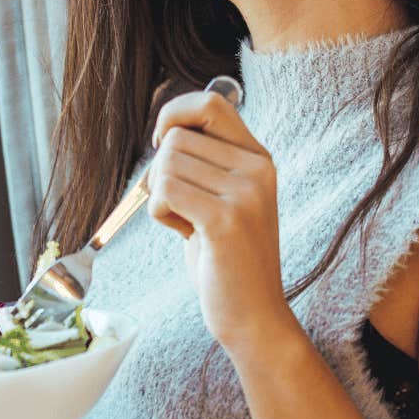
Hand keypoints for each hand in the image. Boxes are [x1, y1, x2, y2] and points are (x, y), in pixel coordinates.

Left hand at [147, 86, 294, 346]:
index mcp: (258, 158)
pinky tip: (183, 234)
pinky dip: (159, 214)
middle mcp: (258, 169)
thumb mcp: (222, 199)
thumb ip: (205, 163)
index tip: (162, 145)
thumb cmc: (225, 258)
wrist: (253, 316)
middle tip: (181, 209)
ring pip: (166, 164)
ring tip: (187, 225)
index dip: (174, 115)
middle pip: (177, 138)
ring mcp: (245, 193)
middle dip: (161, 172)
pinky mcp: (225, 220)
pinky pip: (165, 192)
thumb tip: (167, 128)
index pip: (210, 103)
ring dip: (159, 198)